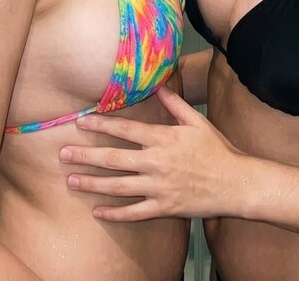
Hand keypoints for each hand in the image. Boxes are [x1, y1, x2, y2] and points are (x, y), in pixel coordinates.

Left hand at [59, 86, 245, 221]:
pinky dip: (115, 213)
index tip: (80, 122)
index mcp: (163, 138)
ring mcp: (159, 188)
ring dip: (93, 183)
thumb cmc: (217, 149)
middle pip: (114, 159)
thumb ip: (174, 104)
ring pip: (118, 187)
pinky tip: (97, 211)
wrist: (236, 183)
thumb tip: (158, 84)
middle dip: (86, 155)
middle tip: (62, 153)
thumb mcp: (197, 121)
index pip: (126, 129)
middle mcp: (157, 163)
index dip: (101, 125)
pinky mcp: (164, 208)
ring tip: (71, 180)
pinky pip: (135, 213)